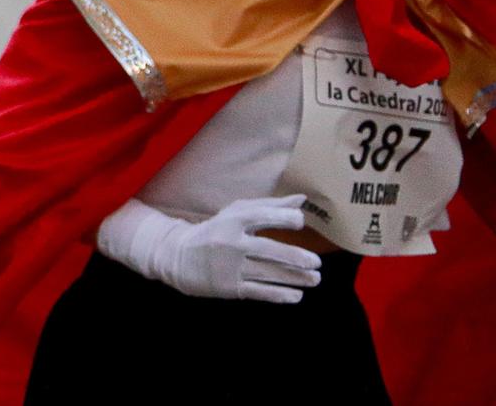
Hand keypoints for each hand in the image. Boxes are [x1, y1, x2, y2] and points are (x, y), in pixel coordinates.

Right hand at [97, 195, 322, 302]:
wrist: (178, 257)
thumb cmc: (215, 231)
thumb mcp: (235, 213)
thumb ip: (269, 206)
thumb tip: (302, 200)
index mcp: (231, 221)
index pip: (260, 216)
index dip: (283, 218)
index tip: (300, 222)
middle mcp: (231, 243)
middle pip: (269, 251)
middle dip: (297, 258)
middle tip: (316, 262)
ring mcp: (230, 267)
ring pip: (269, 274)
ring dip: (296, 278)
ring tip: (314, 279)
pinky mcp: (230, 288)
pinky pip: (261, 293)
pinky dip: (281, 295)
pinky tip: (297, 295)